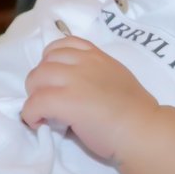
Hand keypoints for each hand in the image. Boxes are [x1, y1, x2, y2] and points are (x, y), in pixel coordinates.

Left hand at [20, 35, 155, 162]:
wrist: (143, 130)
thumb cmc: (137, 112)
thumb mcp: (117, 79)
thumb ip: (95, 76)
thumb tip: (75, 90)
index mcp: (97, 57)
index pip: (64, 44)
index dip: (52, 60)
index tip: (55, 78)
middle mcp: (84, 63)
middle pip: (44, 63)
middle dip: (41, 82)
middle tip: (49, 101)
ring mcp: (73, 80)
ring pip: (35, 79)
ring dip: (34, 96)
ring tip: (43, 112)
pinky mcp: (65, 101)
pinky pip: (33, 103)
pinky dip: (31, 114)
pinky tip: (39, 123)